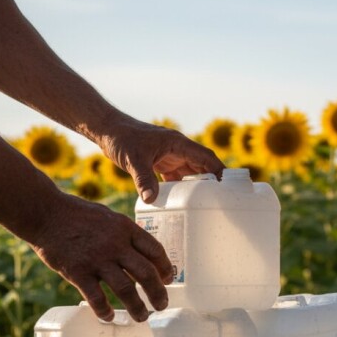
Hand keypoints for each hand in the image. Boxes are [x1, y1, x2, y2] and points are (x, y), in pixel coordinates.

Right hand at [29, 193, 173, 321]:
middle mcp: (115, 244)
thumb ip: (125, 234)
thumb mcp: (109, 217)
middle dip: (158, 293)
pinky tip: (109, 317)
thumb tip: (142, 252)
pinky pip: (96, 297)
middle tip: (162, 305)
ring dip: (137, 307)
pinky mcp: (78, 272)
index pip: (155, 250)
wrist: (45, 213)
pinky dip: (104, 310)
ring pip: (125, 289)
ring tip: (142, 317)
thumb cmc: (77, 214)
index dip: (165, 268)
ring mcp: (97, 259)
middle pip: (146, 273)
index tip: (168, 279)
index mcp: (126, 228)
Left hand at [95, 113, 224, 202]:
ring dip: (198, 187)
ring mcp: (170, 156)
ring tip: (207, 205)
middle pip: (202, 166)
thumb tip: (151, 200)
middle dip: (212, 182)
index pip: (206, 157)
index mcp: (178, 143)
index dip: (219, 170)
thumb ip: (143, 179)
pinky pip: (177, 178)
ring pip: (191, 173)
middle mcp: (178, 149)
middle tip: (222, 201)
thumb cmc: (122, 138)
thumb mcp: (133, 159)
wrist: (107, 131)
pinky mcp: (161, 163)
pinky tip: (183, 204)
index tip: (229, 186)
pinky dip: (181, 190)